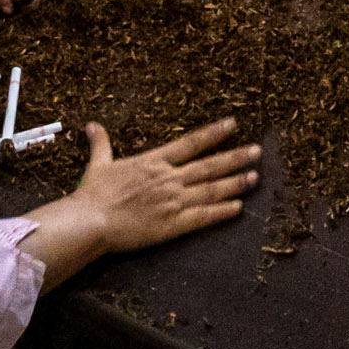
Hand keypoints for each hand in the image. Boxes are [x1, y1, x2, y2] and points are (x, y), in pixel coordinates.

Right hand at [56, 119, 259, 255]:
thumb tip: (92, 125)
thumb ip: (101, 144)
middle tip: (258, 151)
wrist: (90, 221)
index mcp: (154, 162)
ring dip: (235, 183)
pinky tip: (238, 207)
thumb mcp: (98, 164)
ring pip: (211, 190)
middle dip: (236, 158)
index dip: (214, 133)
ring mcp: (173, 201)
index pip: (191, 143)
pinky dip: (222, 211)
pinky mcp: (172, 225)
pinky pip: (203, 217)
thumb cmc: (93, 194)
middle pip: (209, 166)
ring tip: (255, 177)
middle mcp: (169, 179)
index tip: (233, 124)